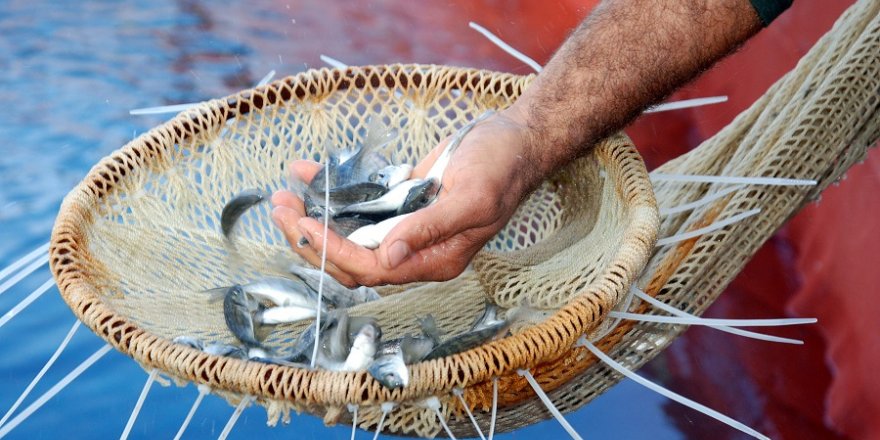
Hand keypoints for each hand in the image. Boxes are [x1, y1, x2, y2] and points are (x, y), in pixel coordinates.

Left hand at [271, 109, 542, 286]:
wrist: (517, 139)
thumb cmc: (502, 169)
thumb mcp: (471, 199)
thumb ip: (429, 229)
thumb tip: (386, 258)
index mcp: (434, 259)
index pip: (371, 269)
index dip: (333, 251)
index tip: (305, 225)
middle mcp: (415, 249)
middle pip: (351, 258)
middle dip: (311, 237)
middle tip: (280, 208)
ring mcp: (407, 225)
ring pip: (349, 233)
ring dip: (313, 216)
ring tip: (281, 195)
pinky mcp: (402, 201)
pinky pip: (359, 202)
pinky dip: (332, 188)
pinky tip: (307, 170)